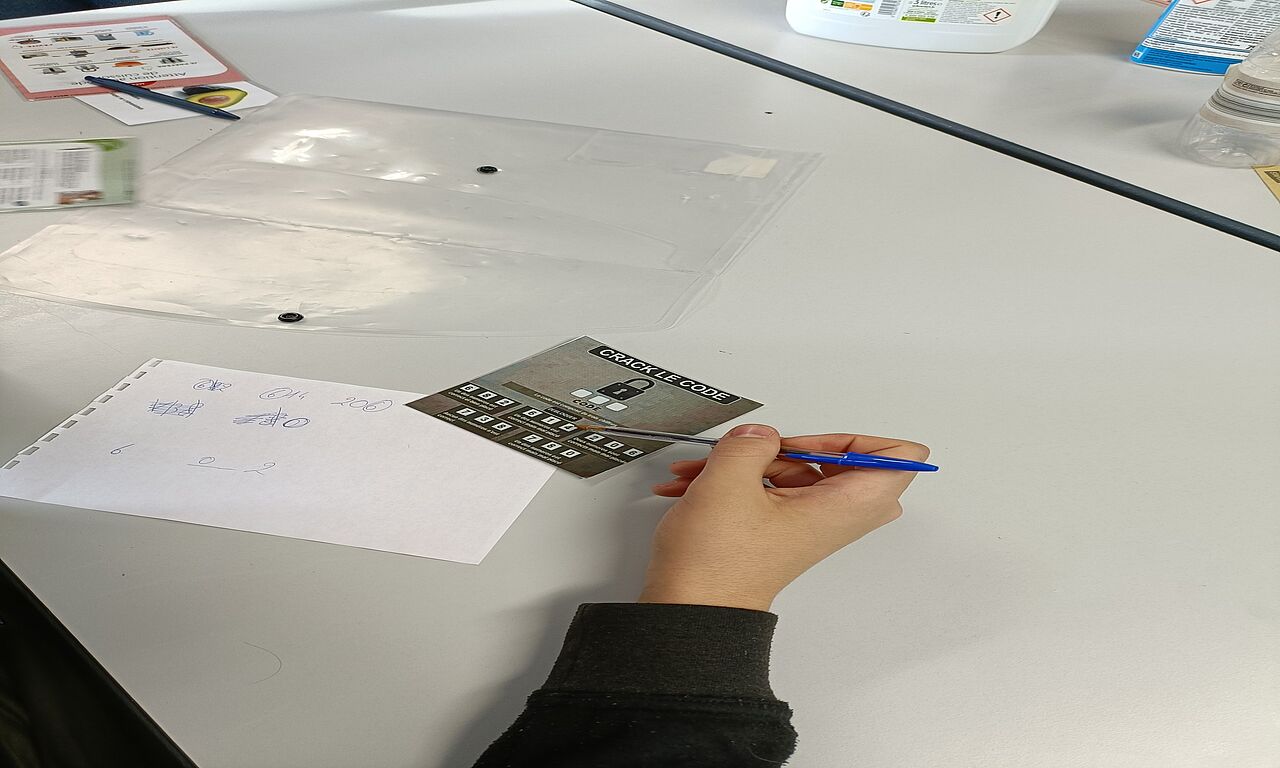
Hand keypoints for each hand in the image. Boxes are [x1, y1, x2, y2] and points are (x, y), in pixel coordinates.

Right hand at [638, 424, 929, 611]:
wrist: (690, 611)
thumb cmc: (717, 566)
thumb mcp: (729, 480)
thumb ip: (751, 441)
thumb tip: (759, 435)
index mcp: (845, 506)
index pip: (902, 459)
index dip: (856, 439)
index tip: (812, 444)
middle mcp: (835, 517)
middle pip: (842, 460)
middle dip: (794, 447)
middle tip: (767, 453)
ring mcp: (808, 524)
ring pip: (795, 472)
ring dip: (747, 462)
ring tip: (706, 467)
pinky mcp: (781, 530)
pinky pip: (772, 489)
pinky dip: (737, 480)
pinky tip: (696, 481)